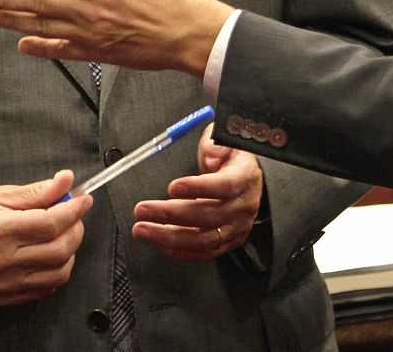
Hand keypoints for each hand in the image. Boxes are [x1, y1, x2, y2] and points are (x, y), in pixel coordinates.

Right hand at [0, 170, 90, 306]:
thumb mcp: (0, 195)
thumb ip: (37, 191)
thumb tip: (66, 180)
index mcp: (0, 230)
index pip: (50, 223)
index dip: (73, 211)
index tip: (84, 200)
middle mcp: (3, 260)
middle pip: (59, 249)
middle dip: (75, 230)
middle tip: (74, 217)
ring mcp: (5, 283)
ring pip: (58, 273)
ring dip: (70, 252)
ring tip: (63, 235)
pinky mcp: (5, 297)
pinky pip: (46, 289)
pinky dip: (57, 271)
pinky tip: (50, 255)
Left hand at [131, 124, 262, 261]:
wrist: (249, 181)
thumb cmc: (232, 158)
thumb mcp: (226, 140)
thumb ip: (216, 143)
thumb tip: (210, 150)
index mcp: (244, 178)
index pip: (224, 186)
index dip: (198, 188)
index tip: (172, 187)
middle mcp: (243, 206)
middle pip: (207, 216)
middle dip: (171, 214)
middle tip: (142, 209)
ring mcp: (236, 228)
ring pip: (202, 240)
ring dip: (168, 236)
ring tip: (142, 229)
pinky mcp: (227, 242)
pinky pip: (203, 253)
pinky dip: (179, 250)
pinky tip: (158, 242)